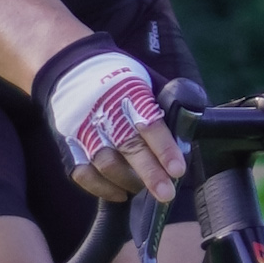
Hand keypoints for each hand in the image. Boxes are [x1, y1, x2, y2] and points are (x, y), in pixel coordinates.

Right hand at [35, 39, 184, 207]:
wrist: (74, 68)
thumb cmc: (122, 81)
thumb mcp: (148, 81)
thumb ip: (167, 103)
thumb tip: (193, 123)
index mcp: (130, 92)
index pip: (149, 122)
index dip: (164, 148)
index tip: (178, 170)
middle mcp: (105, 111)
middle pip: (128, 146)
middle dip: (149, 173)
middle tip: (166, 194)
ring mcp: (84, 128)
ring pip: (105, 163)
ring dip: (127, 182)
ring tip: (143, 189)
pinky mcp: (69, 142)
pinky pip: (82, 173)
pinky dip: (102, 188)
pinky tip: (120, 193)